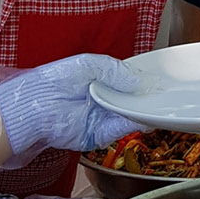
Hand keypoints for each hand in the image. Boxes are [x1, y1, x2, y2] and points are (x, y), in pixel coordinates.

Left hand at [0, 52, 146, 163]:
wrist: (35, 106)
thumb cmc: (55, 80)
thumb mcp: (88, 64)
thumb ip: (114, 70)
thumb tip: (137, 81)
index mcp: (101, 82)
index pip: (128, 83)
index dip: (142, 82)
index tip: (158, 80)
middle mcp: (103, 101)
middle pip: (131, 101)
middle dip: (146, 98)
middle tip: (164, 93)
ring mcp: (101, 118)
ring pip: (129, 116)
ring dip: (142, 111)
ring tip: (157, 104)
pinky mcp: (97, 135)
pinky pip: (119, 130)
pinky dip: (132, 124)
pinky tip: (141, 116)